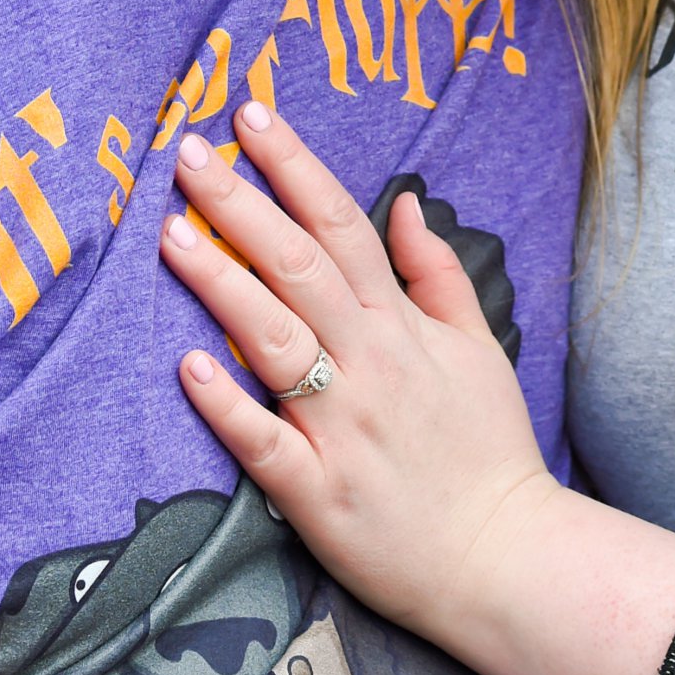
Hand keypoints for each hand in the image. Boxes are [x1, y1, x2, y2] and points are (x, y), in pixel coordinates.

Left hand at [161, 102, 560, 652]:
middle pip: (297, 266)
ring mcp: (341, 428)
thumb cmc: (487, 448)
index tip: (251, 117)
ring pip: (273, 339)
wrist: (504, 557)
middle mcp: (370, 363)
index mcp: (402, 325)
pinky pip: (264, 442)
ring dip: (220, 283)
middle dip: (243, 203)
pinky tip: (189, 366)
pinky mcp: (317, 493)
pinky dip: (228, 404)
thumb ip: (436, 273)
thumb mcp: (480, 346)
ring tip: (171, 234)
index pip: (342, 225)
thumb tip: (405, 202)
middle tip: (189, 152)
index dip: (295, 167)